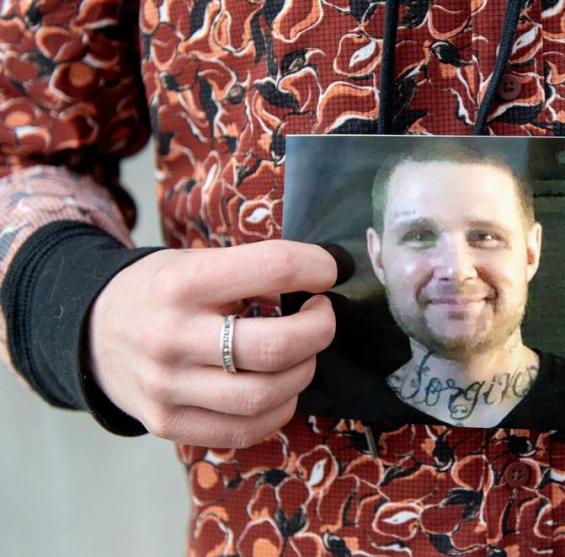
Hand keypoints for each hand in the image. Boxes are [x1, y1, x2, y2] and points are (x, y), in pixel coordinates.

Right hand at [88, 240, 339, 447]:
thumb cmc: (161, 293)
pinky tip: (280, 387)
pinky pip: (247, 429)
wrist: (92, 333)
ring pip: (266, 396)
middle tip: (322, 316)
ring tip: (301, 353)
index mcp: (181, 284)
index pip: (272, 269)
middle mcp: (171, 338)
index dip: (317, 268)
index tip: (329, 271)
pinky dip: (280, 409)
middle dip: (319, 330)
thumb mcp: (195, 263)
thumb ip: (251, 273)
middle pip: (275, 347)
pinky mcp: (168, 424)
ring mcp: (167, 388)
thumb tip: (318, 284)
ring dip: (303, 372)